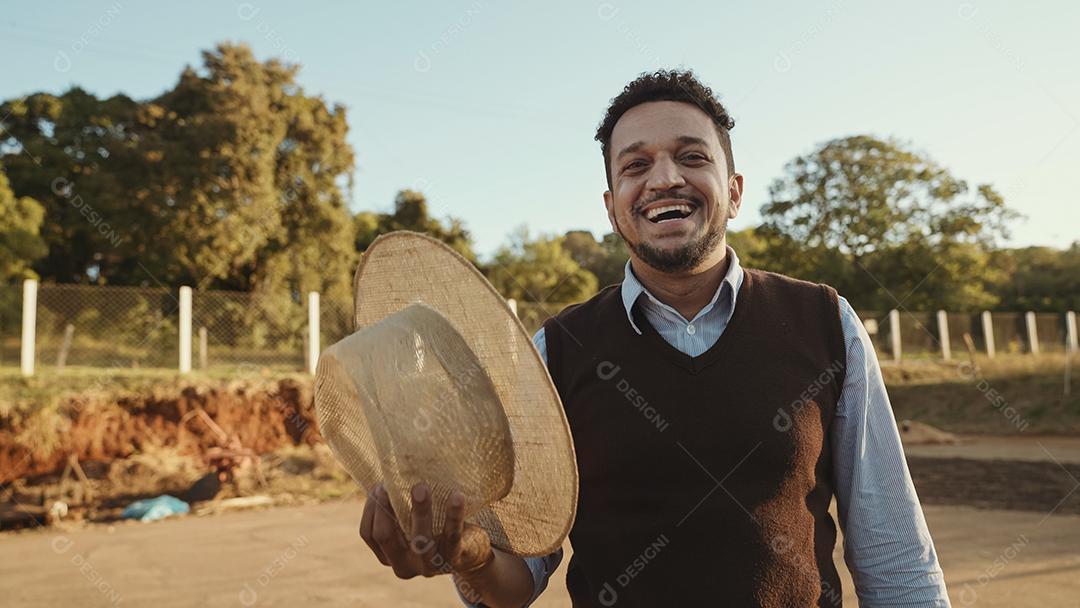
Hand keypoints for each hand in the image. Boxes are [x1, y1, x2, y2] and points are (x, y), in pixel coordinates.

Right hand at [359, 482, 494, 579]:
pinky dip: (454, 515)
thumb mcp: (410, 523)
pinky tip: (457, 497)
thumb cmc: (434, 528)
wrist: (470, 549)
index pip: (368, 533)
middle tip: (390, 484)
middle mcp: (405, 566)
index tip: (379, 486)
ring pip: (420, 538)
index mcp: (390, 557)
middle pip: (386, 536)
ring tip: (421, 487)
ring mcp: (430, 565)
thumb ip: (396, 509)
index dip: (371, 507)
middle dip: (385, 508)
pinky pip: (452, 535)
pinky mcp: (455, 557)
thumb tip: (385, 479)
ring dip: (420, 510)